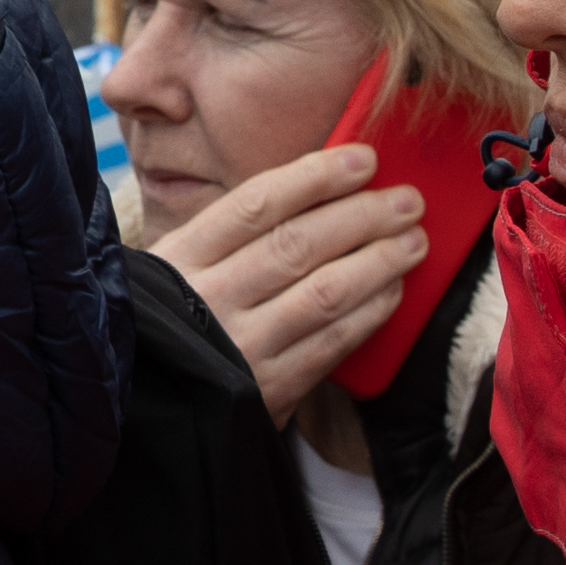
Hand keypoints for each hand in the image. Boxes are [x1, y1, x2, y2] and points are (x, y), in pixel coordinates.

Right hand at [153, 141, 428, 430]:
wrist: (151, 404)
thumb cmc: (180, 318)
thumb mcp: (181, 266)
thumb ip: (235, 234)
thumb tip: (323, 186)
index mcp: (182, 257)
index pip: (256, 204)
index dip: (315, 177)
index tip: (363, 159)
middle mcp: (208, 298)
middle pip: (298, 244)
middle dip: (362, 215)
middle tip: (407, 200)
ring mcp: (239, 346)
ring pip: (324, 292)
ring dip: (379, 261)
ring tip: (414, 240)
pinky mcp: (268, 389)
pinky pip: (332, 342)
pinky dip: (370, 311)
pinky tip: (393, 288)